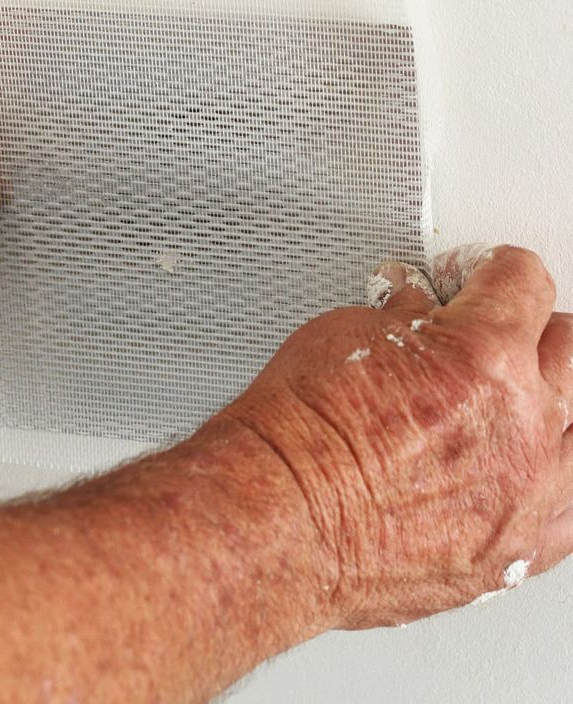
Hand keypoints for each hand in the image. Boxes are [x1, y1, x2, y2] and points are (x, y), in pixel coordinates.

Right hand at [221, 244, 572, 630]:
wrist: (276, 516)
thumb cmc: (300, 434)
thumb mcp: (350, 333)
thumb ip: (408, 319)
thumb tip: (419, 312)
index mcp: (486, 355)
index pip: (524, 279)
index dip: (490, 267)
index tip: (475, 275)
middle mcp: (522, 423)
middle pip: (567, 343)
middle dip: (526, 325)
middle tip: (488, 328)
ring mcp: (527, 493)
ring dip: (546, 396)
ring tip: (507, 396)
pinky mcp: (516, 551)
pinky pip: (572, 506)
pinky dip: (553, 474)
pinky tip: (523, 460)